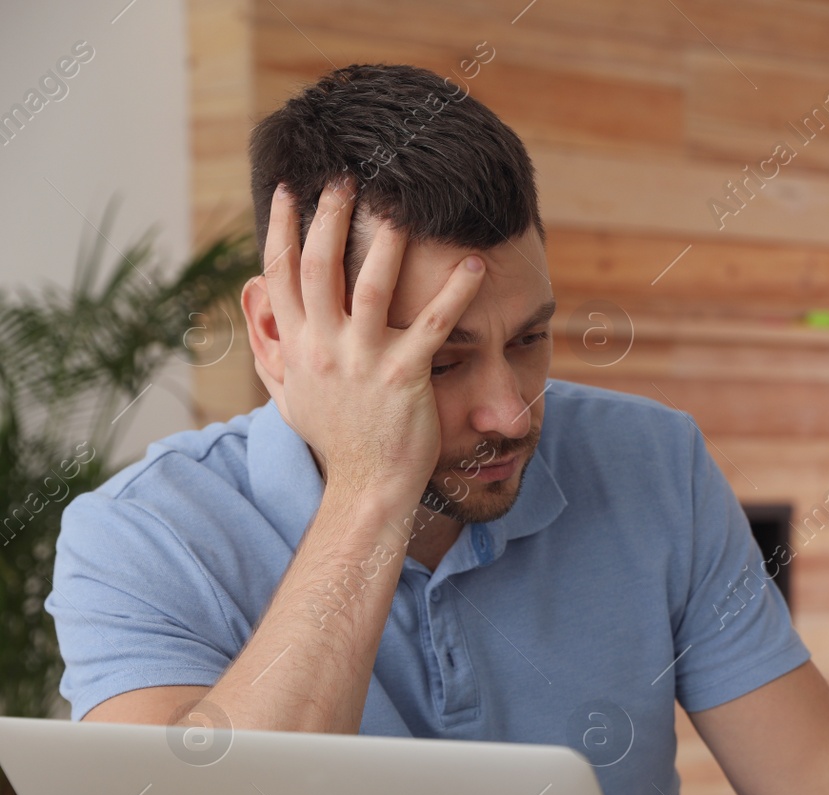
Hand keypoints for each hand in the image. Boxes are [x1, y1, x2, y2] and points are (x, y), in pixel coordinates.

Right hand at [252, 175, 486, 505]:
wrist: (366, 486)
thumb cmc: (335, 439)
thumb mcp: (289, 394)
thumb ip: (274, 348)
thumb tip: (256, 310)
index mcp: (295, 345)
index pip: (280, 272)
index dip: (285, 227)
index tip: (292, 189)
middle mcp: (323, 346)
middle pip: (320, 265)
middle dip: (331, 216)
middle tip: (347, 177)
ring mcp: (362, 361)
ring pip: (371, 285)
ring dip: (387, 240)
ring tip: (402, 206)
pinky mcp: (403, 376)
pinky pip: (434, 324)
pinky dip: (456, 291)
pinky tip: (475, 265)